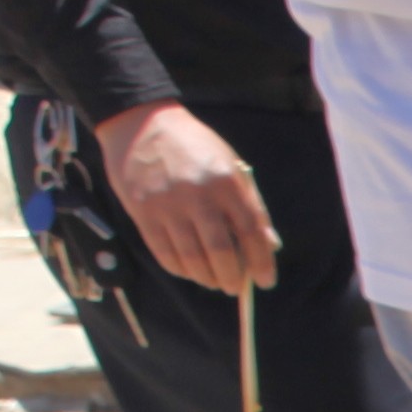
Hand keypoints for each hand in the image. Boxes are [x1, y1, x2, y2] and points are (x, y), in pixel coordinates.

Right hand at [90, 101, 277, 293]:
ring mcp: (167, 204)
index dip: (261, 262)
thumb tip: (270, 244)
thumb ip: (250, 203)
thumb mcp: (229, 164)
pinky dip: (179, 269)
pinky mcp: (143, 211)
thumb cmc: (193, 147)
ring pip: (192, 258)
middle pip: (221, 251)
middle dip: (232, 278)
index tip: (265, 282)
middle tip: (234, 287)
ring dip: (206, 278)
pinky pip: (164, 252)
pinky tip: (188, 271)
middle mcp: (197, 195)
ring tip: (212, 281)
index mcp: (226, 182)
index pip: (251, 231)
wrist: (141, 124)